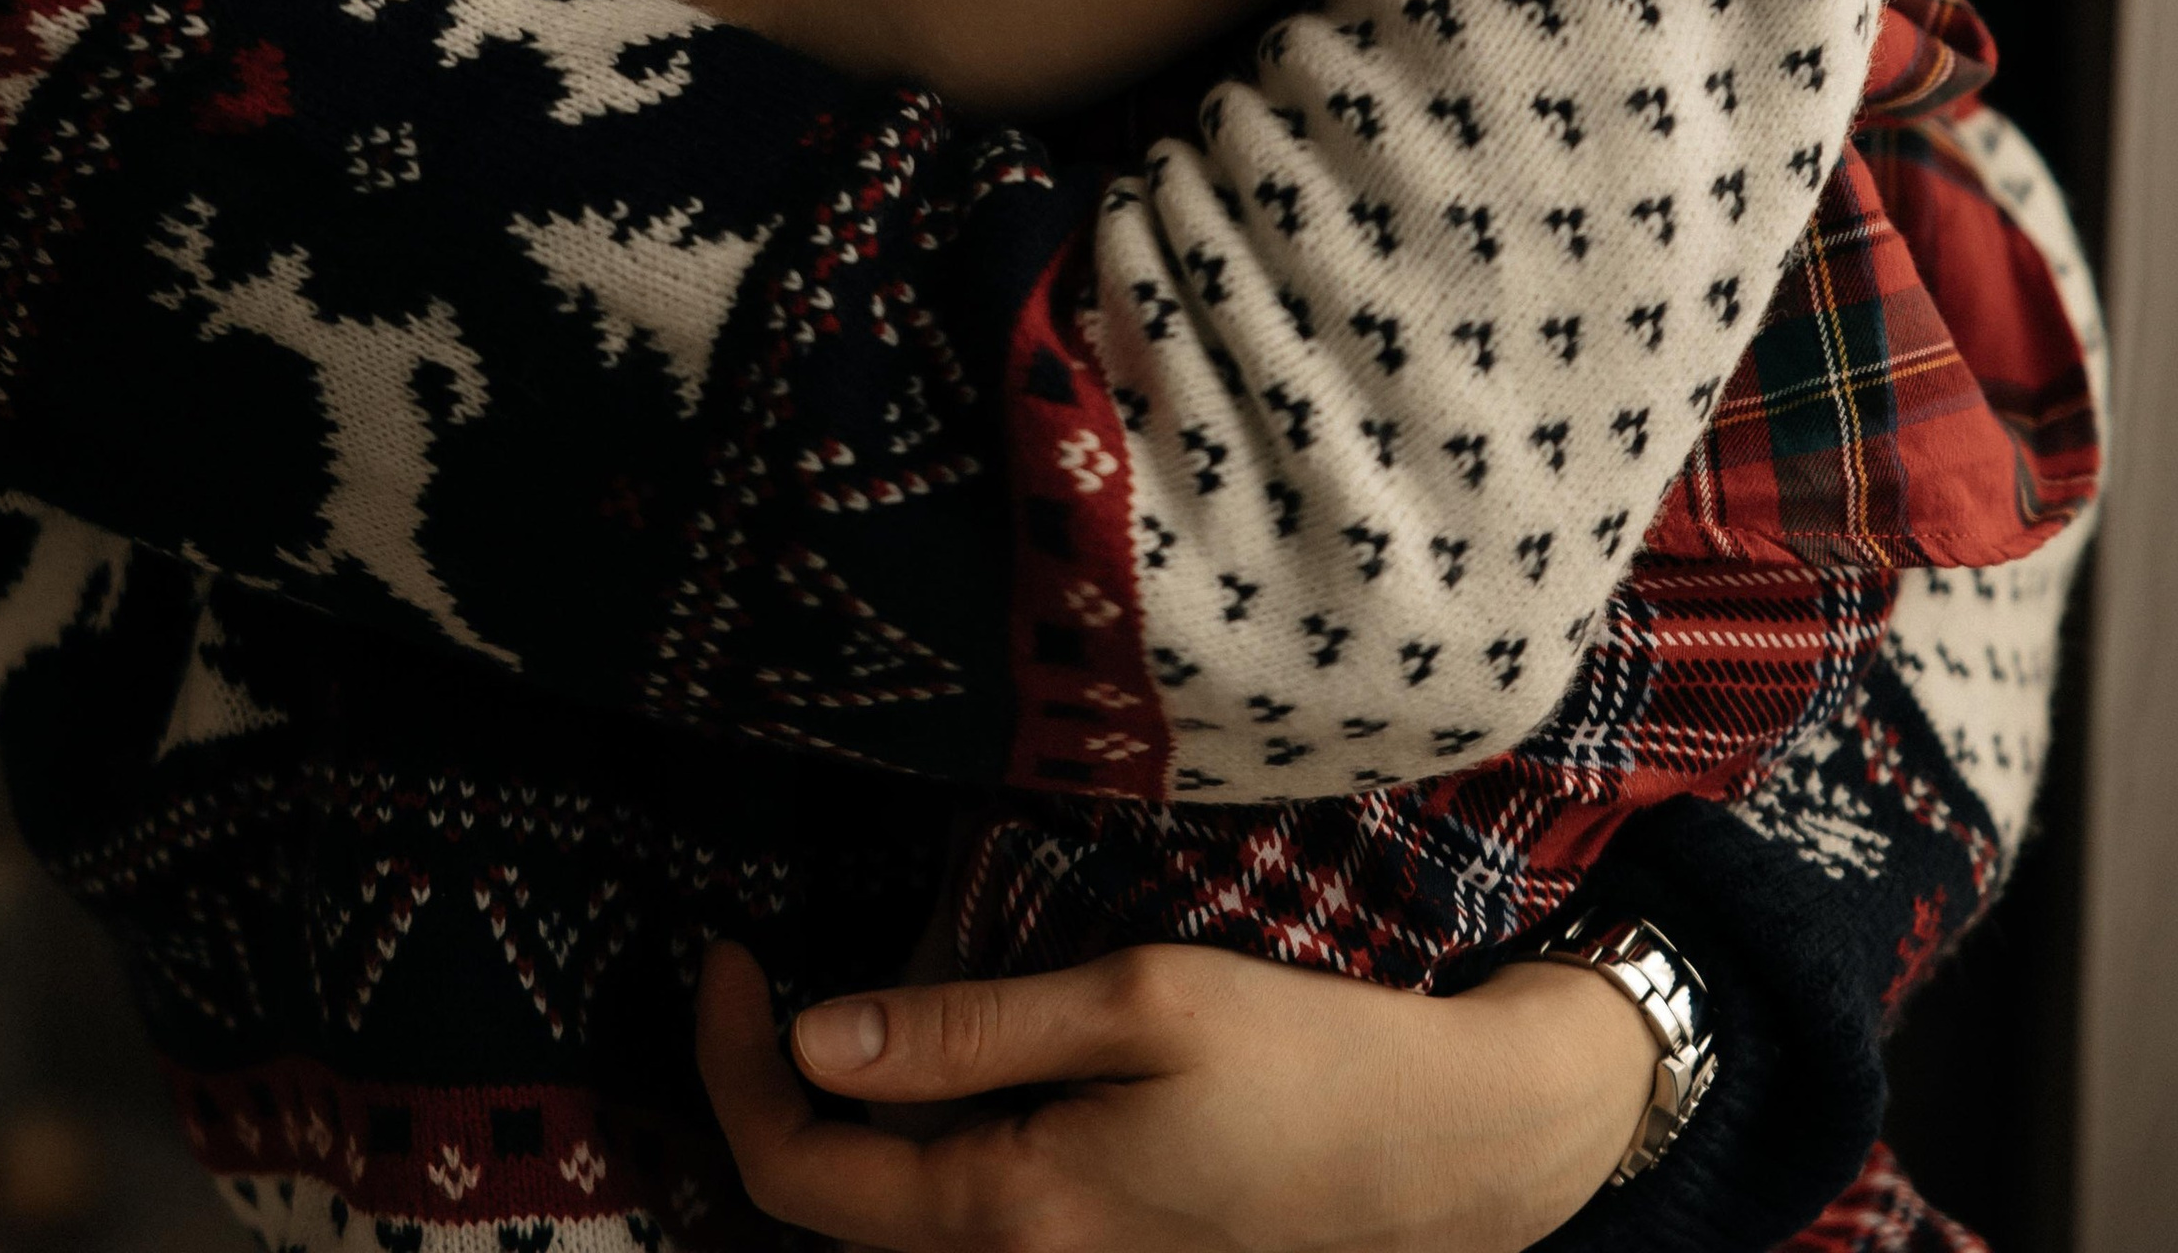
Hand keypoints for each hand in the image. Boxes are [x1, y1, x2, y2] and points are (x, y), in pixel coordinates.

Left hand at [695, 939, 1654, 1252]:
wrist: (1452, 1156)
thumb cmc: (1305, 1060)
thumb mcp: (1136, 1002)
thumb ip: (965, 1031)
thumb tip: (813, 1040)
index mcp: (1012, 1216)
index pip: (798, 1168)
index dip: (733, 1061)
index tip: (725, 953)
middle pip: (830, 1217)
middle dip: (765, 1106)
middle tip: (754, 985)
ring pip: (895, 1237)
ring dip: (832, 1152)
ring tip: (826, 1032)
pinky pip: (965, 1240)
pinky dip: (913, 1177)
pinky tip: (931, 1092)